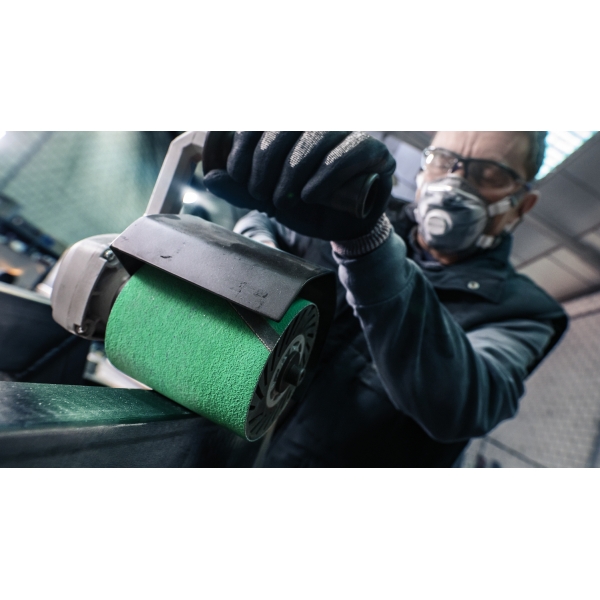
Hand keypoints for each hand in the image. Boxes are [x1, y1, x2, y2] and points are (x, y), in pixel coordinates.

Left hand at [203, 132, 395, 240]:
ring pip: (317, 135)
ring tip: (282, 201)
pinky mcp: (375, 150)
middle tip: (260, 194)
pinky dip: (325, 175)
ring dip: (292, 171)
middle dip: (265, 161)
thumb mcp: (268, 198)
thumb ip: (240, 188)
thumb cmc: (305, 206)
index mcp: (292, 125)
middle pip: (287, 123)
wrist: (342, 227)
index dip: (244, 140)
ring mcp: (349, 132)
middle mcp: (320, 120)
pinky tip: (309, 196)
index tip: (236, 173)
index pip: (265, 116)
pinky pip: (349, 152)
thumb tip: (209, 177)